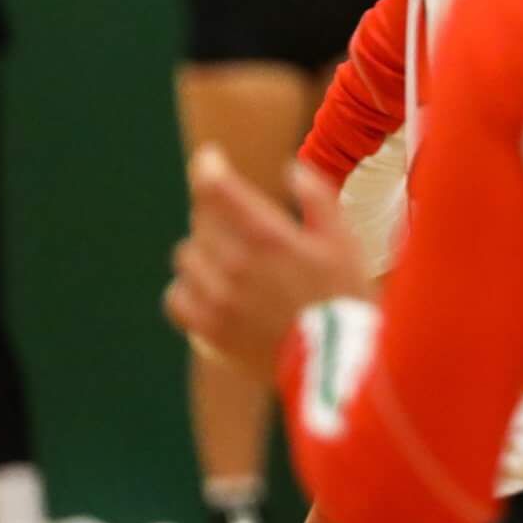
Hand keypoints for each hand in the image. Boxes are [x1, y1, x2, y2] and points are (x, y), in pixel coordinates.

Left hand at [165, 148, 374, 379]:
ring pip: (187, 258)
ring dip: (203, 252)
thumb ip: (317, 198)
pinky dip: (187, 289)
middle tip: (238, 224)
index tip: (209, 158)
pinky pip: (176, 298)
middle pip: (200, 222)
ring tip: (227, 261)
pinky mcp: (210, 330)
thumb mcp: (345, 241)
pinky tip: (206, 291)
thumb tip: (289, 168)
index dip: (208, 167)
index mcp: (270, 237)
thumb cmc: (346, 297)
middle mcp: (236, 265)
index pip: (219, 190)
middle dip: (215, 215)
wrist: (338, 363)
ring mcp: (219, 299)